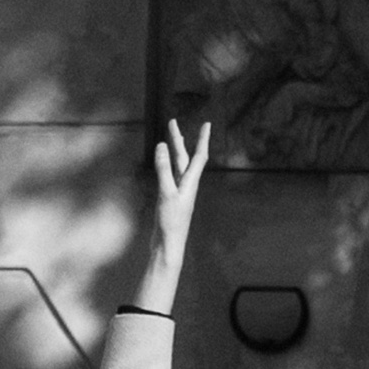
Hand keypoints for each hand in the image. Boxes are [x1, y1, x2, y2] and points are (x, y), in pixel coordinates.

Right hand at [135, 118, 212, 309]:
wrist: (168, 246)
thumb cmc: (171, 223)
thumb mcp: (166, 193)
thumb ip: (164, 170)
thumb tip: (161, 146)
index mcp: (190, 183)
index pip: (199, 156)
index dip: (202, 139)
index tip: (207, 123)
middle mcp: (186, 185)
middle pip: (184, 157)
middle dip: (179, 139)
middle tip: (172, 122)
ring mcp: (177, 192)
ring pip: (176, 166)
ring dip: (173, 150)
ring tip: (169, 137)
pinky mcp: (168, 199)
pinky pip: (168, 176)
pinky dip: (165, 165)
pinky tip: (163, 162)